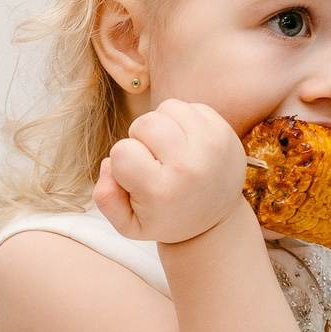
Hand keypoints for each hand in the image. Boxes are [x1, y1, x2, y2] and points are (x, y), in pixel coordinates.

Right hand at [93, 99, 251, 244]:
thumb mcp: (129, 225)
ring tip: (167, 146)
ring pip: (167, 108)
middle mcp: (188, 165)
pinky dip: (180, 120)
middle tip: (150, 157)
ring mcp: (210, 145)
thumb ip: (106, 199)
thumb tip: (107, 163)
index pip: (121, 152)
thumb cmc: (165, 218)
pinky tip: (184, 141)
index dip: (121, 160)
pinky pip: (190, 106)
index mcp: (161, 190)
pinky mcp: (224, 131)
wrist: (217, 219)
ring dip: (161, 124)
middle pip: (144, 123)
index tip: (136, 174)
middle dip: (139, 137)